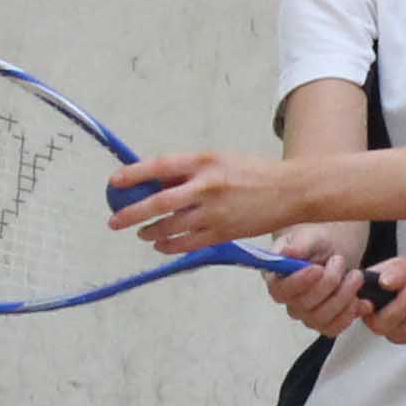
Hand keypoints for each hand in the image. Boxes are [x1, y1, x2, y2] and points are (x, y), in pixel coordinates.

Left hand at [112, 149, 277, 253]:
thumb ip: (190, 171)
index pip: (159, 167)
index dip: (133, 174)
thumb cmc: (253, 172)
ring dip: (150, 232)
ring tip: (141, 233)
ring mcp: (214, 212)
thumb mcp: (220, 160)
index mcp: (203, 161)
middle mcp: (206, 186)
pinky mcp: (223, 232)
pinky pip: (188, 243)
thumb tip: (156, 182)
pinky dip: (170, 246)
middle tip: (114, 221)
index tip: (114, 183)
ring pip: (170, 226)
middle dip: (131, 213)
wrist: (291, 190)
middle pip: (158, 202)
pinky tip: (161, 245)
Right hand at [263, 223, 372, 334]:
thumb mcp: (309, 237)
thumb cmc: (316, 245)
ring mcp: (306, 316)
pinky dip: (350, 314)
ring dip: (344, 296)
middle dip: (328, 282)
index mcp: (277, 280)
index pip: (281, 290)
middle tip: (340, 261)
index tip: (317, 269)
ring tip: (355, 275)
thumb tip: (285, 253)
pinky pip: (334, 328)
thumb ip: (299, 245)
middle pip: (305, 304)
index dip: (300, 282)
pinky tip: (361, 300)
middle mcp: (289, 302)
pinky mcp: (324, 324)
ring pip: (322, 318)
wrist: (333, 254)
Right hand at [349, 254, 405, 345]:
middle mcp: (376, 309)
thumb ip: (401, 269)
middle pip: (378, 325)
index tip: (391, 293)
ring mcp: (392, 325)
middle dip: (405, 305)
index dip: (365, 305)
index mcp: (371, 287)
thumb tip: (384, 282)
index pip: (355, 303)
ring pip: (402, 334)